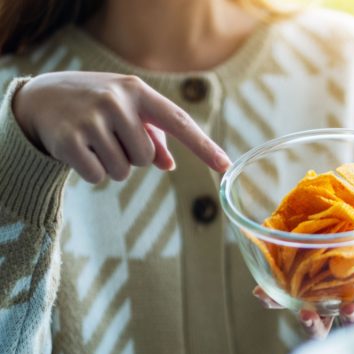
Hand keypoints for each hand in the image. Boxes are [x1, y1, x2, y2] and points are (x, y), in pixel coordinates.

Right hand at [13, 71, 229, 181]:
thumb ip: (152, 135)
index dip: (204, 147)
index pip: (179, 122)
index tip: (226, 166)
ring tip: (94, 142)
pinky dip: (92, 172)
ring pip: (123, 171)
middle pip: (146, 158)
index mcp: (138, 91)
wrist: (41, 97)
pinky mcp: (70, 140)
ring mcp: (92, 119)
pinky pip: (99, 177)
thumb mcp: (126, 110)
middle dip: (131, 157)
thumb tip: (169, 164)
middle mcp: (117, 101)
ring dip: (111, 166)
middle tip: (109, 138)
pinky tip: (79, 151)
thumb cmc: (97, 106)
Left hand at [253, 234, 353, 338]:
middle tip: (351, 307)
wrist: (339, 231)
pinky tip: (264, 295)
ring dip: (314, 325)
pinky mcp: (298, 300)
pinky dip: (275, 301)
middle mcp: (350, 312)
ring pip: (321, 331)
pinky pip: (287, 306)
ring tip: (307, 311)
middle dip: (353, 321)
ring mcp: (324, 311)